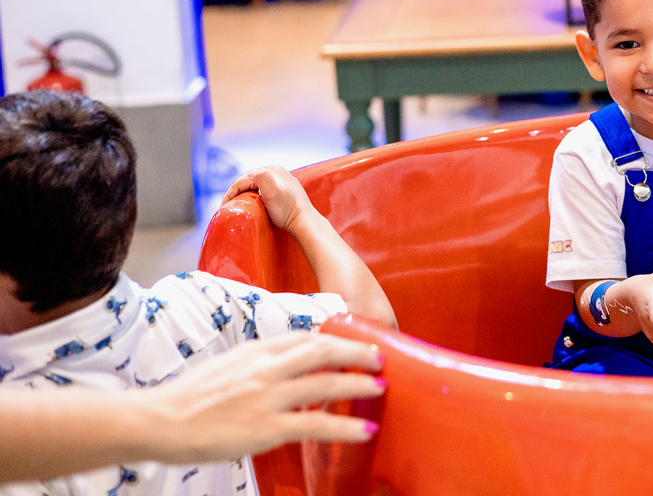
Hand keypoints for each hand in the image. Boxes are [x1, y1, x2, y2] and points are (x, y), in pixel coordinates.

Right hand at [142, 334, 385, 462]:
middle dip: (357, 353)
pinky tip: (365, 431)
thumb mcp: (227, 365)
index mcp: (257, 350)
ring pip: (327, 383)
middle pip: (324, 351)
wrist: (156, 420)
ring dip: (359, 384)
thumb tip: (285, 365)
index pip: (306, 337)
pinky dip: (345, 427)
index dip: (337, 338)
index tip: (356, 341)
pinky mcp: (267, 427)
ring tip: (380, 387)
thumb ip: (258, 363)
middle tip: (380, 358)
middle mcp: (267, 367)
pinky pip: (316, 424)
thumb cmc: (188, 397)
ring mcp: (268, 397)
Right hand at [224, 165, 313, 232]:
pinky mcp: (284, 189)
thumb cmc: (286, 210)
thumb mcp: (272, 192)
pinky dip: (254, 195)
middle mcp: (275, 171)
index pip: (242, 179)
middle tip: (228, 207)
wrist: (303, 221)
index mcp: (270, 170)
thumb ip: (261, 176)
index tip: (224, 207)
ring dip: (245, 194)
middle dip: (236, 193)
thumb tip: (251, 172)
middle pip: (248, 181)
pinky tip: (253, 204)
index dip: (231, 192)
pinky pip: (263, 189)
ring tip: (238, 206)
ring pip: (255, 185)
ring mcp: (280, 180)